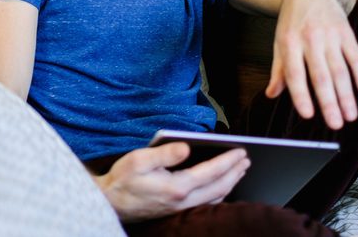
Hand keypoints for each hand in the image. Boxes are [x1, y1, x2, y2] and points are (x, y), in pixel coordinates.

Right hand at [93, 142, 249, 222]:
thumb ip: (165, 154)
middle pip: (219, 187)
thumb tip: (187, 147)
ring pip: (215, 198)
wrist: (110, 203)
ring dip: (230, 183)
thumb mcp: (139, 160)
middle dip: (235, 172)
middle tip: (247, 159)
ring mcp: (181, 208)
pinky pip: (207, 204)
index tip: (242, 151)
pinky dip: (220, 193)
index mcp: (177, 186)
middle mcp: (183, 200)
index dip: (228, 161)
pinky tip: (221, 187)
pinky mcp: (177, 211)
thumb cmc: (123, 178)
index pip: (211, 172)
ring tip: (239, 170)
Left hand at [266, 0, 357, 128]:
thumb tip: (272, 94)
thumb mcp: (279, 42)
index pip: (295, 74)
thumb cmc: (292, 23)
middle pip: (321, 75)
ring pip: (340, 70)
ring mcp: (330, 36)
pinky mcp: (346, 33)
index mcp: (289, 43)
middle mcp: (310, 40)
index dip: (301, 95)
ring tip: (351, 116)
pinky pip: (356, 58)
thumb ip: (278, 70)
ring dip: (347, 95)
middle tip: (336, 124)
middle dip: (329, 102)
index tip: (308, 115)